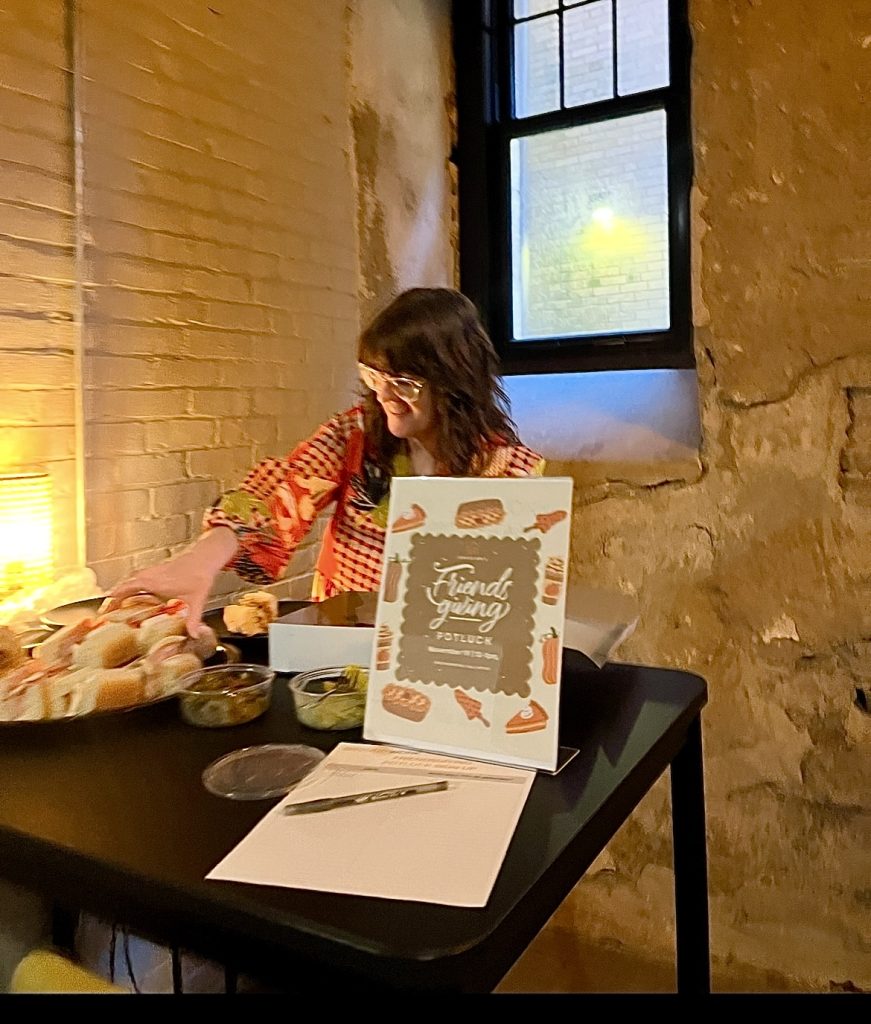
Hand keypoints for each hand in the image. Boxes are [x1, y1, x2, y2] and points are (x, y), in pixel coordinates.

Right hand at [104, 529, 238, 635]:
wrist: (205, 557)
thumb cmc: (200, 575)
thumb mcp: (197, 600)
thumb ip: (193, 618)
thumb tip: (194, 635)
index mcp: (153, 583)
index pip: (124, 590)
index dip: (112, 600)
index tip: (104, 611)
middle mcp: (149, 576)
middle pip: (123, 587)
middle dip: (112, 599)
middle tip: (104, 613)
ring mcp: (151, 572)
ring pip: (129, 582)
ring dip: (120, 592)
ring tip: (113, 607)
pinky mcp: (156, 571)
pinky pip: (136, 579)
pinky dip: (130, 588)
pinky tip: (133, 597)